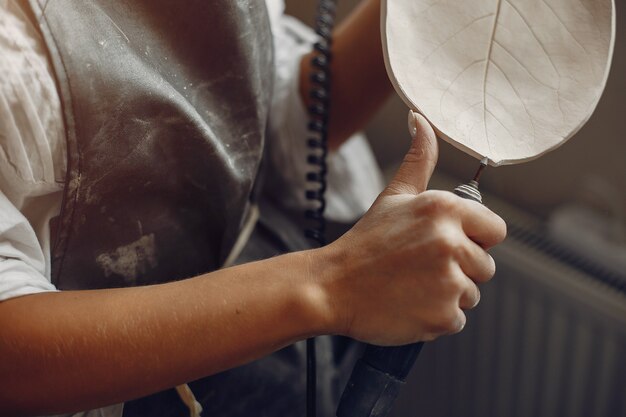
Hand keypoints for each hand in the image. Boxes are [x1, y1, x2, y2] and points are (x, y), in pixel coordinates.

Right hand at [315, 112, 506, 345]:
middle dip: (459, 269)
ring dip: (447, 294)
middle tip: (419, 267)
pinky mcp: (443, 315)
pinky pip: (456, 318)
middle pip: (485, 265)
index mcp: (445, 210)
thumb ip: (418, 159)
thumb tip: (421, 119)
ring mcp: (449, 282)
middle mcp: (452, 242)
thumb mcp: (393, 196)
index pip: (496, 229)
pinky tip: (409, 304)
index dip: (473, 238)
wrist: (331, 287)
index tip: (444, 243)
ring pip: (471, 293)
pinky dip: (436, 317)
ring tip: (411, 285)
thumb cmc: (364, 242)